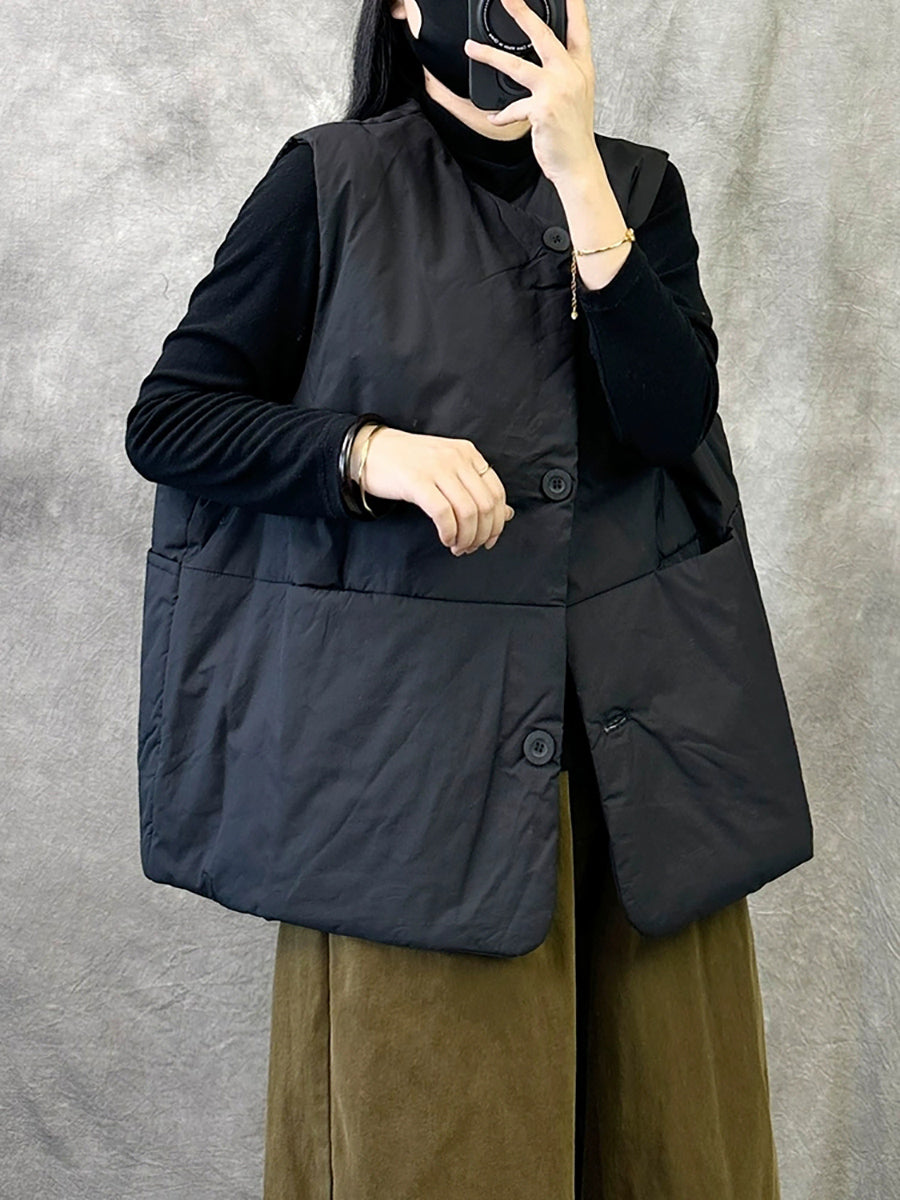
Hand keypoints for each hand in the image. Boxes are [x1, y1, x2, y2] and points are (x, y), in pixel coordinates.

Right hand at [350, 425, 514, 553]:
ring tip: (457, 546)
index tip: (489, 539)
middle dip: (482, 534)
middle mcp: (457, 458)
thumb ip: (474, 488)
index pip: (497, 492)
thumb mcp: (447, 469)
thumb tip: (507, 514)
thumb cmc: (408, 464)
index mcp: (468, 453)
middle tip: (471, 548)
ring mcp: (437, 468)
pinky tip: (445, 539)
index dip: (497, 522)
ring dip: (466, 537)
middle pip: (486, 505)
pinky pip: (444, 514)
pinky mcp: (417, 481)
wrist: (369, 451)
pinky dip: (449, 532)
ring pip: (468, 512)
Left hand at [463, 0, 598, 185]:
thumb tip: (541, 63)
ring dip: (490, 56)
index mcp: (582, 69)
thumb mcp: (576, 97)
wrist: (578, 166)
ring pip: (516, 65)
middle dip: (521, 12)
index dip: (573, 5)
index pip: (579, 28)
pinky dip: (502, 114)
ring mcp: (556, 90)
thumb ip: (563, 75)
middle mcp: (571, 75)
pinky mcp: (542, 109)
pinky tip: (494, 117)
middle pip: (543, 35)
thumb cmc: (574, 134)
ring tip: (471, 48)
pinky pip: (512, 107)